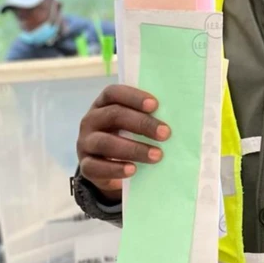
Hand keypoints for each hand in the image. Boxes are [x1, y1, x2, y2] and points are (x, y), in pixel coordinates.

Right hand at [77, 85, 170, 201]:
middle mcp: (91, 120)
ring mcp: (86, 143)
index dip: (134, 97)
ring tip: (157, 156)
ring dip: (134, 149)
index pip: (114, 93)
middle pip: (114, 115)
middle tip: (166, 134)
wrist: (108, 164)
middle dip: (142, 124)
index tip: (155, 105)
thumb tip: (178, 117)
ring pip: (106, 142)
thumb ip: (148, 116)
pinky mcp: (86, 165)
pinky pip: (96, 167)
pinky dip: (116, 168)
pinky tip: (133, 170)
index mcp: (104, 103)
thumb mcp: (134, 122)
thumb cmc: (128, 135)